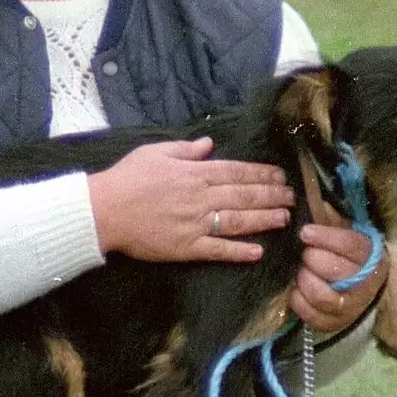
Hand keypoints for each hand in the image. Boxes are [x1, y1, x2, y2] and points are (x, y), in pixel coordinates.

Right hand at [88, 137, 293, 262]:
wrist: (103, 210)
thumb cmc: (126, 179)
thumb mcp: (155, 152)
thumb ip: (185, 149)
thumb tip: (209, 144)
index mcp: (194, 173)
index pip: (237, 171)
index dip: (262, 173)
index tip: (280, 176)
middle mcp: (201, 197)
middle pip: (244, 195)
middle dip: (272, 195)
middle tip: (292, 197)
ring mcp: (195, 224)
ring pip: (239, 221)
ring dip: (265, 220)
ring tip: (284, 219)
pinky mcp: (186, 247)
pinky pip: (218, 250)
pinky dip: (239, 251)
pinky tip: (258, 252)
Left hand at [290, 203, 387, 331]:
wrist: (362, 290)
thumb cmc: (349, 256)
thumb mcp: (347, 234)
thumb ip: (332, 220)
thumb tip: (314, 201)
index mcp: (371, 257)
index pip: (349, 245)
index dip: (325, 237)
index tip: (305, 232)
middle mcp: (365, 285)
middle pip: (334, 270)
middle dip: (312, 258)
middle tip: (304, 254)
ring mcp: (350, 308)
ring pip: (321, 295)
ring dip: (304, 280)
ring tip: (301, 271)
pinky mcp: (334, 323)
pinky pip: (309, 314)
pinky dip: (297, 299)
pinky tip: (297, 288)